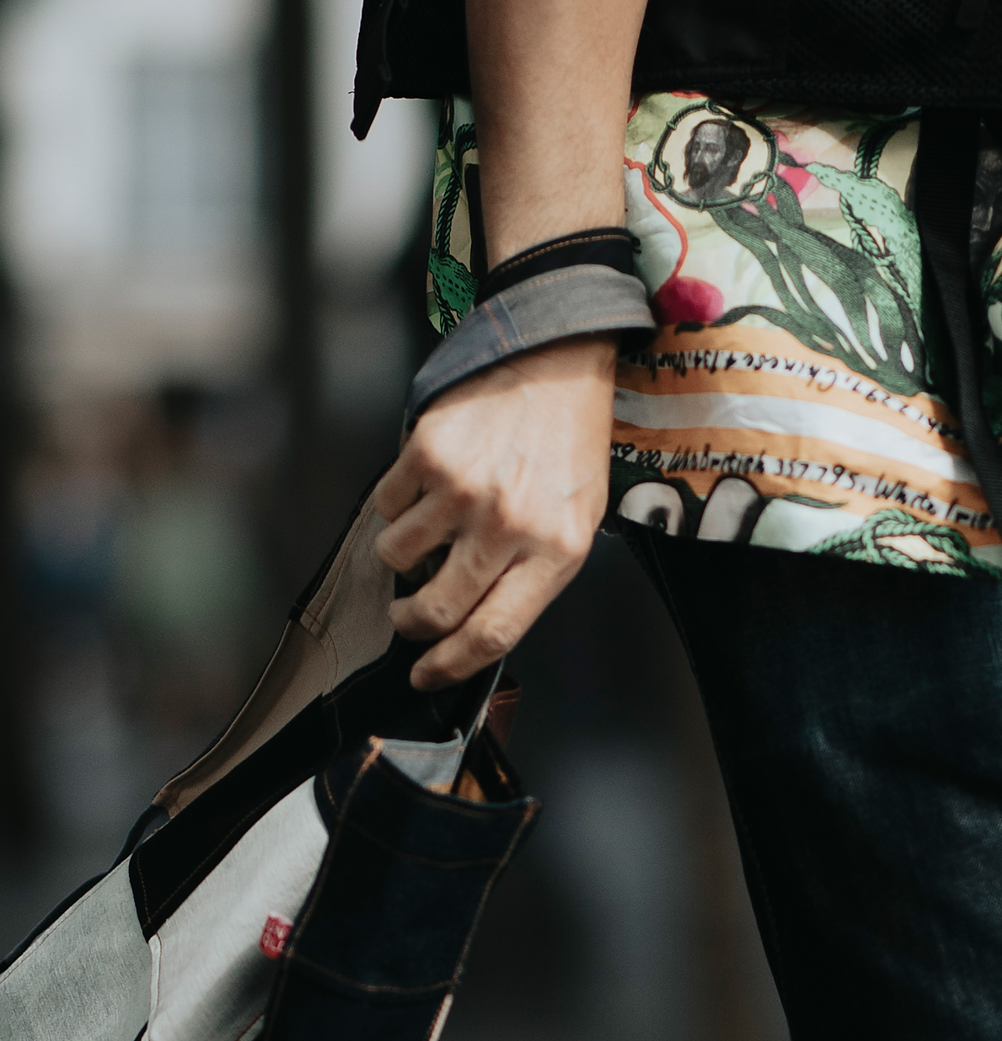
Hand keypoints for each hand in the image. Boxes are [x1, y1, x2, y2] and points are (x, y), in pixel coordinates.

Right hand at [373, 334, 616, 688]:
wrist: (555, 365)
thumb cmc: (567, 449)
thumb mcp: (575, 525)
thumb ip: (531, 577)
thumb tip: (475, 626)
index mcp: (554, 553)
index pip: (492, 634)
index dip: (451, 665)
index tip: (426, 675)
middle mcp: (508, 524)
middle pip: (438, 609)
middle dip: (411, 624)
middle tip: (407, 619)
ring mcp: (464, 488)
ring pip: (399, 557)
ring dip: (400, 561)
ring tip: (425, 538)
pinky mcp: (429, 453)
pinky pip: (388, 506)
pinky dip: (396, 509)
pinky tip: (425, 491)